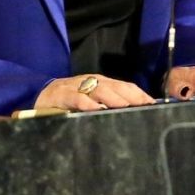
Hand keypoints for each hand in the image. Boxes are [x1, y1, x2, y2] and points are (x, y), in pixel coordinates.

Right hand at [34, 74, 154, 111]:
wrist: (41, 96)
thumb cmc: (70, 102)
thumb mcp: (91, 101)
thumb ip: (108, 105)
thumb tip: (132, 113)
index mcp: (101, 83)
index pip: (124, 86)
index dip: (139, 94)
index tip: (153, 105)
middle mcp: (91, 82)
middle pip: (115, 86)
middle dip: (130, 95)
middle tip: (144, 106)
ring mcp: (76, 87)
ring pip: (98, 89)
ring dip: (113, 97)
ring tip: (125, 106)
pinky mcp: (62, 95)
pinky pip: (76, 98)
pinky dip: (86, 103)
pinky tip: (95, 109)